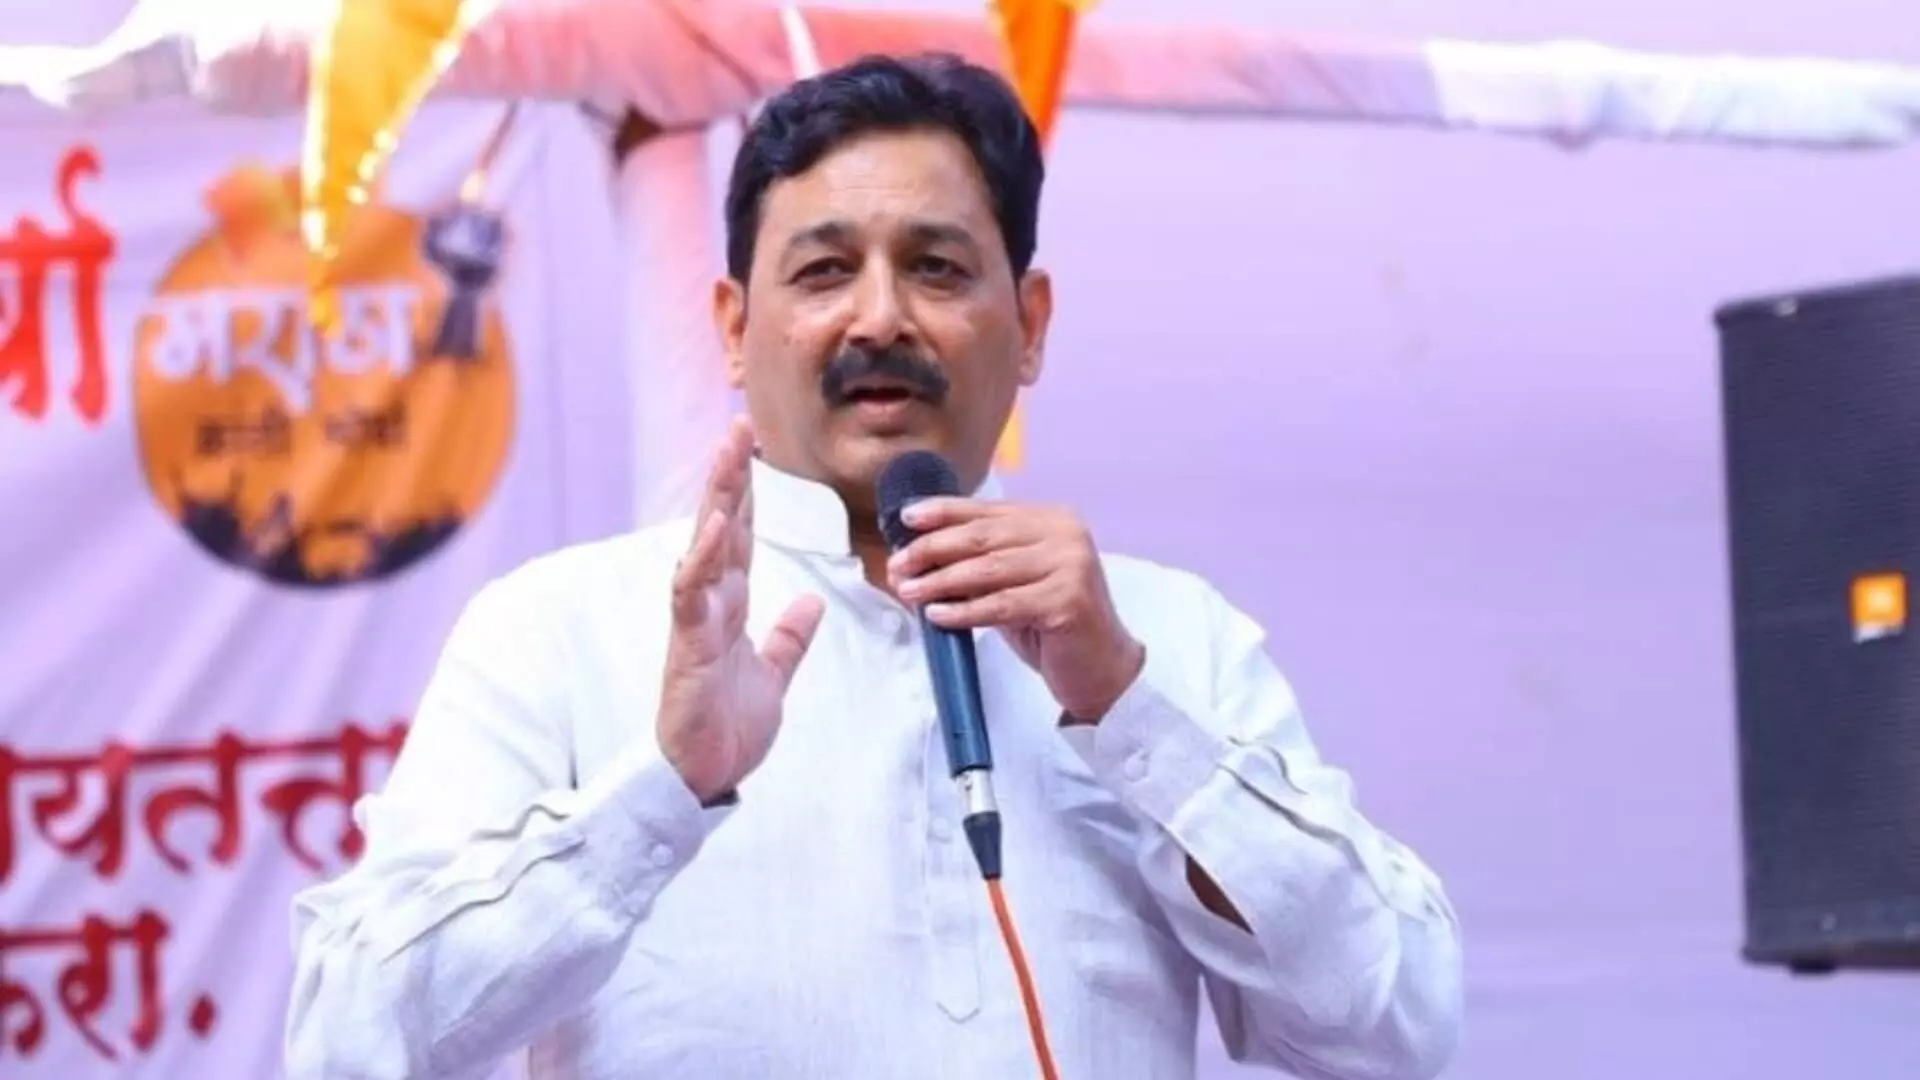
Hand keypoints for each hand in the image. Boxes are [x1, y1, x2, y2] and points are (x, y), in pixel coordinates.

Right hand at [657, 418, 825, 803]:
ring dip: (717, 499)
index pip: (743, 537)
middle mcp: (711, 603)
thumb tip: (811, 603)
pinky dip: (703, 558)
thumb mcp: (773, 675)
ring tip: (727, 455)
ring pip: (705, 547)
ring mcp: (696, 621)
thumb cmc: (727, 728)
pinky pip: (693, 594)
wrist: (703, 778)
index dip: (749, 492)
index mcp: (731, 606)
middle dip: (730, 476)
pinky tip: (717, 525)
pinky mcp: (688, 647)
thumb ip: (788, 638)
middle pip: (722, 527)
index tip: (754, 446)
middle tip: (738, 426)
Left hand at [888, 499, 1144, 721]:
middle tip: (899, 566)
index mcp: (1053, 520)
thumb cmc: (1051, 627)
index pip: (987, 512)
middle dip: (932, 550)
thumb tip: (917, 557)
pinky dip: (964, 611)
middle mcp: (1066, 535)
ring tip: (909, 591)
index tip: (906, 519)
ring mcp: (1071, 566)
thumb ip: (979, 565)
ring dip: (941, 582)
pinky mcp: (1068, 601)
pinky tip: (937, 615)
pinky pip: (1002, 605)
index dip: (943, 513)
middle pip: (982, 538)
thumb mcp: (1014, 584)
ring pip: (988, 570)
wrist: (1102, 669)